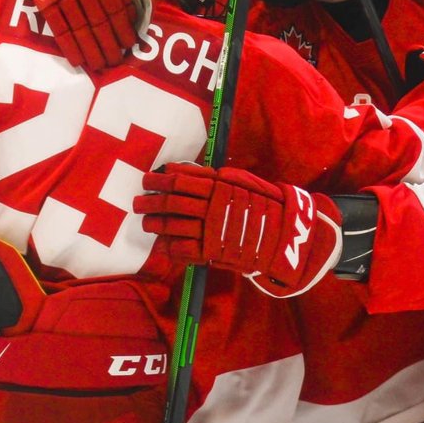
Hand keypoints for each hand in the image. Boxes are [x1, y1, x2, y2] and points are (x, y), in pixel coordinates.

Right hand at [15, 0, 151, 70]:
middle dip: (109, 43)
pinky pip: (57, 24)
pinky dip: (68, 44)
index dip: (124, 26)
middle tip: (116, 61)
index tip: (131, 43)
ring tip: (100, 65)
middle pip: (99, 18)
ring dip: (91, 48)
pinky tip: (77, 59)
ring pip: (79, 24)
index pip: (116, 3)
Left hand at [135, 162, 341, 297]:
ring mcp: (210, 230)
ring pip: (172, 226)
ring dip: (155, 224)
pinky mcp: (213, 252)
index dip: (159, 180)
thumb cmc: (265, 203)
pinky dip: (170, 246)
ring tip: (147, 222)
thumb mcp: (242, 180)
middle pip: (171, 203)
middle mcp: (211, 206)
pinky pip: (183, 249)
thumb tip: (180, 170)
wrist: (285, 235)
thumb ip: (212, 176)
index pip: (179, 180)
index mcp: (218, 186)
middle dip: (150, 202)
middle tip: (138, 202)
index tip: (147, 180)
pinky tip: (163, 244)